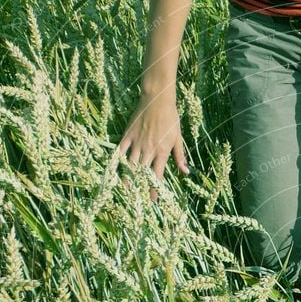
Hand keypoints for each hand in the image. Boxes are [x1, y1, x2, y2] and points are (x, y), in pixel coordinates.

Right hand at [117, 87, 188, 201]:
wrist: (157, 99)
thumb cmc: (171, 118)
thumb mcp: (178, 138)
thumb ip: (180, 156)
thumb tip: (186, 172)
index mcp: (162, 152)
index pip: (157, 176)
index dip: (154, 191)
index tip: (153, 201)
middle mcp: (148, 150)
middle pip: (142, 174)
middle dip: (140, 188)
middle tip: (138, 200)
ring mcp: (137, 142)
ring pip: (130, 165)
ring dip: (127, 179)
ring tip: (126, 190)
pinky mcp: (128, 134)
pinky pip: (120, 150)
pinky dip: (117, 160)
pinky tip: (114, 170)